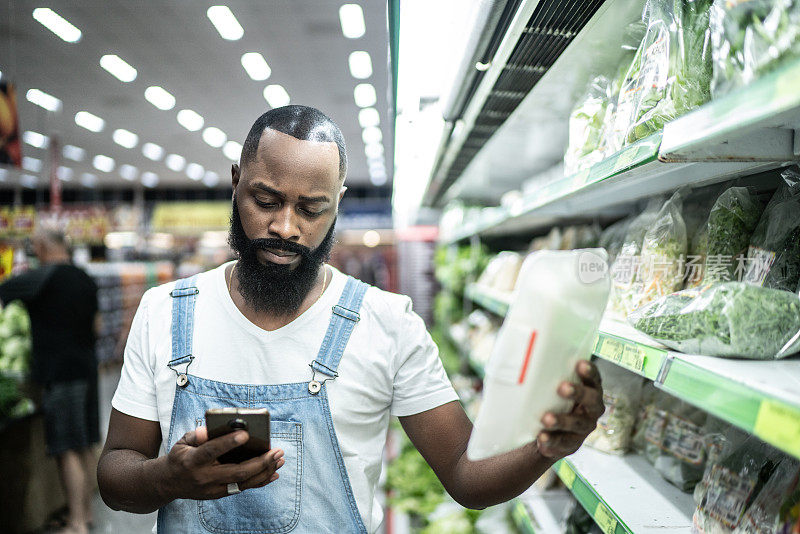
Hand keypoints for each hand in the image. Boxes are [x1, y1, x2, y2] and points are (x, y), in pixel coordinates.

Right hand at [160, 426, 284, 500]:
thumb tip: (210, 428)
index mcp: (193, 461)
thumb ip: (198, 435)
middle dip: (260, 461)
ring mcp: (213, 489)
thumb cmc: (181, 456)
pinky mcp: (220, 494)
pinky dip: (260, 481)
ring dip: (265, 471)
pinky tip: (274, 473)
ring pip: (244, 483)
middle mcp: (204, 477)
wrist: (169, 483)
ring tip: (280, 459)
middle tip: (277, 450)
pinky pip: (243, 488)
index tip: (245, 434)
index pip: (211, 451)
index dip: (227, 443)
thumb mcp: (183, 442)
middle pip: (236, 472)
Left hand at [536, 360, 603, 458]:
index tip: (579, 364)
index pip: (594, 378)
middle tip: (562, 387)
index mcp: (590, 389)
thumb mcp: (552, 387)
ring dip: (562, 420)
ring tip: (546, 418)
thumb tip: (523, 352)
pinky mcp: (571, 444)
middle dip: (578, 393)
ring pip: (577, 424)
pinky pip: (563, 443)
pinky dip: (552, 440)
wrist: (545, 431)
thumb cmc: (550, 400)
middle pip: (592, 400)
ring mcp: (583, 428)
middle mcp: (592, 409)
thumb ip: (548, 375)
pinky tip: (541, 436)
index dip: (590, 371)